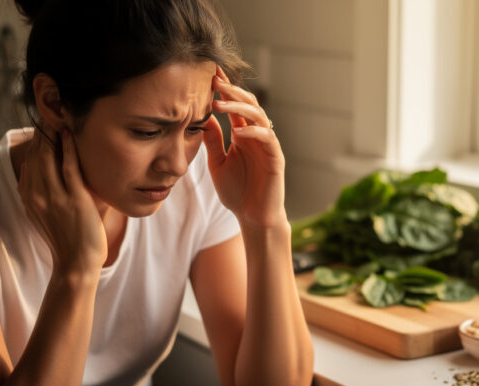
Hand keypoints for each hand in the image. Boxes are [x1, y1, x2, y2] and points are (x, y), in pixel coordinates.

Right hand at [17, 125, 106, 275]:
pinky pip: (69, 167)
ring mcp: (54, 197)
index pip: (29, 161)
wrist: (76, 263)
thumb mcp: (46, 213)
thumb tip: (43, 170)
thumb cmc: (68, 237)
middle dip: (42, 131)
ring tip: (59, 114)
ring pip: (49, 157)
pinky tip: (70, 133)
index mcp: (29, 197)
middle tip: (51, 110)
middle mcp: (37, 195)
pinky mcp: (73, 200)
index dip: (35, 140)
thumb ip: (44, 191)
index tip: (43, 123)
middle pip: (36, 154)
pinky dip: (69, 148)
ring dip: (53, 133)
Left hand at [203, 66, 286, 227]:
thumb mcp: (218, 163)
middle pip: (248, 103)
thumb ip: (213, 141)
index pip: (235, 106)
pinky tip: (237, 132)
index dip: (225, 90)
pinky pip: (267, 138)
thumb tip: (202, 117)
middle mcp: (256, 135)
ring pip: (258, 115)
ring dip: (240, 106)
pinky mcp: (276, 158)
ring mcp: (267, 145)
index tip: (210, 74)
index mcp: (243, 134)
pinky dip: (253, 132)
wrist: (253, 217)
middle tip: (215, 80)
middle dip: (232, 90)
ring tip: (220, 103)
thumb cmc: (237, 192)